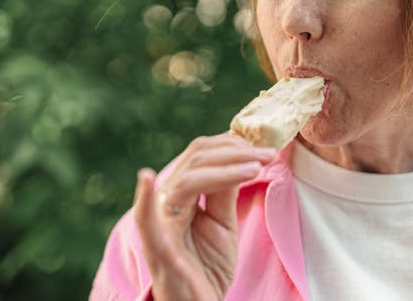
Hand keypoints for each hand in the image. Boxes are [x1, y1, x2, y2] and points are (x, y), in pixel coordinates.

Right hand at [133, 134, 275, 300]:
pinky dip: (144, 200)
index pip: (200, 155)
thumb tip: (242, 158)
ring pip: (186, 181)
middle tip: (268, 153)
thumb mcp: (222, 224)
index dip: (230, 144)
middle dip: (235, 152)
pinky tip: (147, 178)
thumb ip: (224, 192)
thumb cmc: (206, 267)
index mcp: (180, 195)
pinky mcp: (159, 250)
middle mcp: (166, 203)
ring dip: (225, 168)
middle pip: (195, 161)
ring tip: (256, 167)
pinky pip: (146, 223)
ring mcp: (160, 224)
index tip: (263, 147)